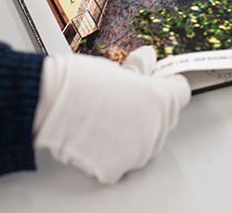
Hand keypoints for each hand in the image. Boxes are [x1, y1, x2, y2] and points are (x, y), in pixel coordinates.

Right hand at [33, 46, 190, 183]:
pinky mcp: (116, 169)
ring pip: (144, 144)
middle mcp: (155, 128)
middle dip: (149, 112)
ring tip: (105, 119)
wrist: (51, 102)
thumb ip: (140, 72)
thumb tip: (148, 61)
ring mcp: (137, 152)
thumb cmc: (79, 82)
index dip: (166, 86)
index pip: (180, 93)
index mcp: (160, 99)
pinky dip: (110, 153)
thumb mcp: (117, 67)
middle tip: (123, 102)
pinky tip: (95, 136)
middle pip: (164, 120)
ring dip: (132, 134)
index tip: (158, 84)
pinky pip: (122, 162)